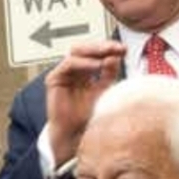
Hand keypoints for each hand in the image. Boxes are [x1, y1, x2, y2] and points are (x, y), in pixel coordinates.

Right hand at [45, 42, 126, 164]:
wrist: (76, 132)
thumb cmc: (89, 114)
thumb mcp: (105, 90)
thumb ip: (109, 73)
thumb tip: (116, 56)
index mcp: (86, 71)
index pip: (96, 53)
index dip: (109, 49)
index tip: (124, 49)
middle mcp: (73, 70)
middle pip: (86, 49)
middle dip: (102, 46)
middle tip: (117, 47)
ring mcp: (63, 73)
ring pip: (76, 52)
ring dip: (94, 51)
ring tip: (108, 54)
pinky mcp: (54, 79)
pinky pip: (68, 64)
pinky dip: (83, 62)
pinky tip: (96, 65)